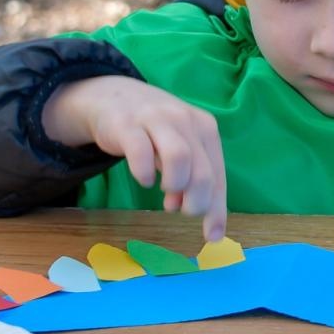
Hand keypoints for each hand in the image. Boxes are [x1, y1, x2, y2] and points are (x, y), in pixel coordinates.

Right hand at [42, 75, 228, 240]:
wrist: (115, 97)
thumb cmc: (154, 130)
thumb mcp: (178, 148)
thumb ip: (189, 176)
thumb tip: (189, 208)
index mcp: (205, 129)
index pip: (218, 174)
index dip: (217, 208)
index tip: (213, 237)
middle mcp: (186, 122)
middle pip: (203, 170)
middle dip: (197, 201)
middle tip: (183, 211)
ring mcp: (157, 120)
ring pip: (179, 157)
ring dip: (176, 185)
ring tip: (166, 194)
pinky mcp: (127, 125)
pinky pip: (140, 152)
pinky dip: (144, 173)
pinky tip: (145, 180)